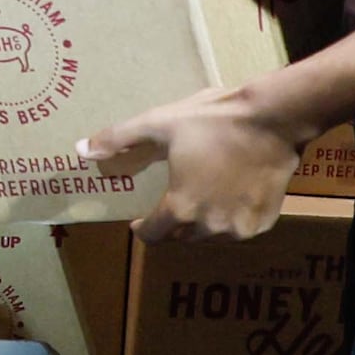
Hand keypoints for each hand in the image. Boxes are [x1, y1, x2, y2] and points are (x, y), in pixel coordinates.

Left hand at [81, 84, 314, 243]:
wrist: (273, 119)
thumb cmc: (214, 121)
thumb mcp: (161, 124)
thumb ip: (119, 139)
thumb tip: (81, 150)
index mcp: (180, 209)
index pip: (151, 236)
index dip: (143, 226)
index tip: (142, 217)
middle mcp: (209, 228)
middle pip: (180, 236)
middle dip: (172, 220)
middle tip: (175, 195)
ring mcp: (238, 229)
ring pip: (209, 235)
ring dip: (201, 221)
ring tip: (203, 192)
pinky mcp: (262, 224)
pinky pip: (237, 228)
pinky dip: (230, 216)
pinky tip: (230, 191)